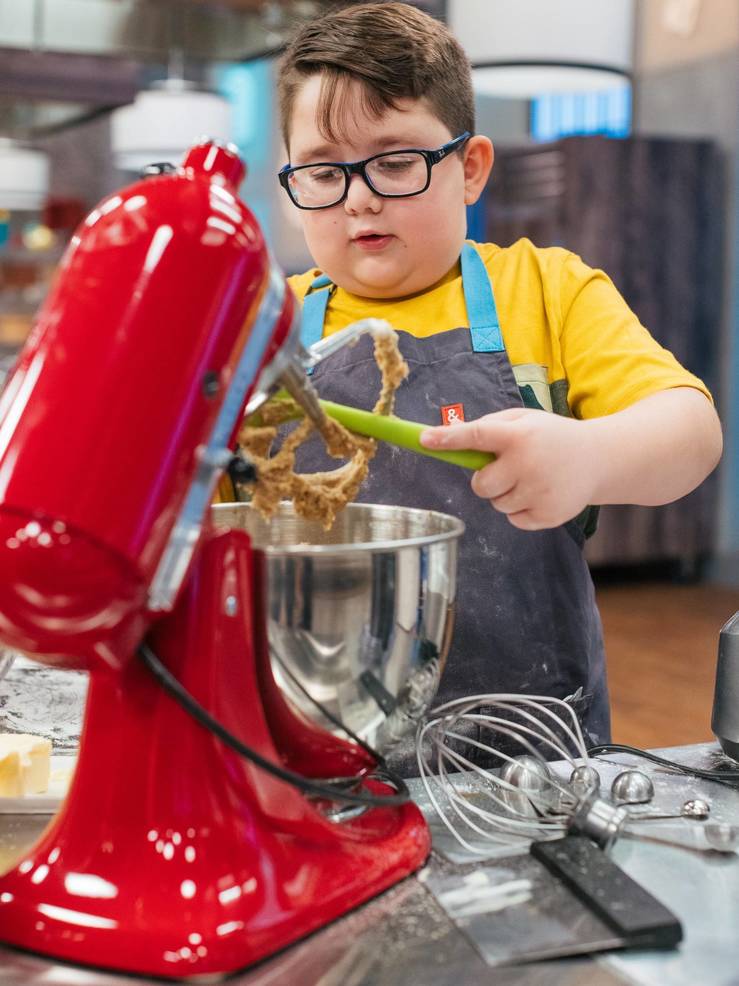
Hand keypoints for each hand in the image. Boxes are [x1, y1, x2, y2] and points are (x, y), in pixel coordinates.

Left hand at [420, 407, 597, 530]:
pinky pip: (514, 520)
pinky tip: (539, 493)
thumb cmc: (551, 437)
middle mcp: (528, 464)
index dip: (448, 439)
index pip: (476, 436)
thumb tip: (450, 437)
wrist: (599, 458)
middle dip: (485, 479)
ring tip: (530, 479)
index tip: (425, 439)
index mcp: (520, 435)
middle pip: (480, 485)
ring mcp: (539, 493)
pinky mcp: (547, 515)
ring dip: (505, 494)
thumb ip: (490, 426)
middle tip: (507, 469)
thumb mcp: (525, 420)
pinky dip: (520, 510)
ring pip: (497, 504)